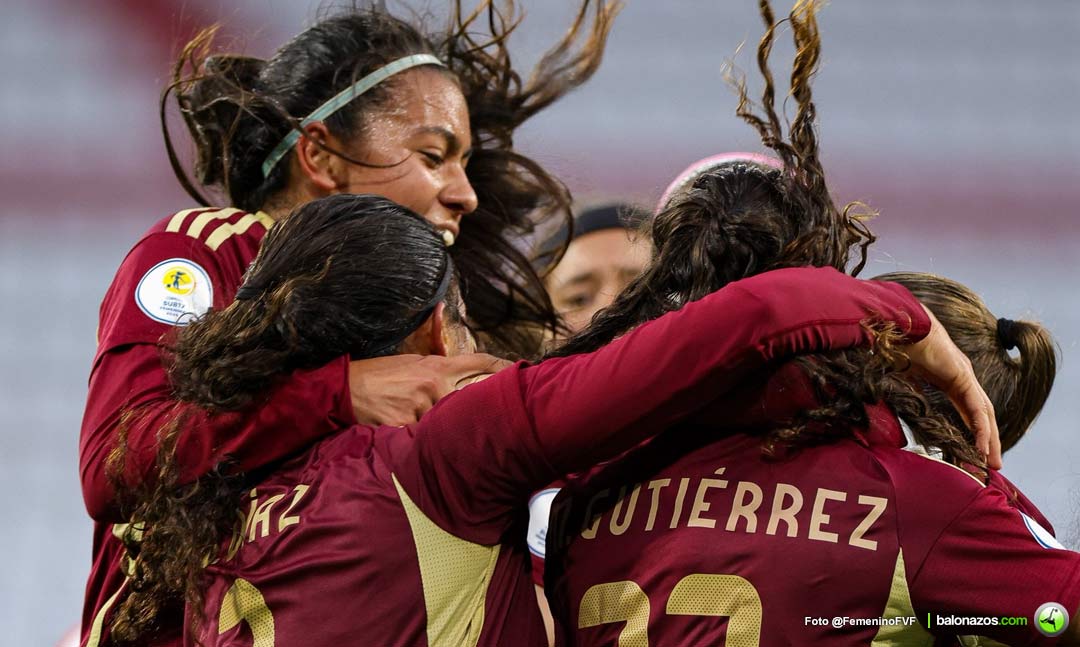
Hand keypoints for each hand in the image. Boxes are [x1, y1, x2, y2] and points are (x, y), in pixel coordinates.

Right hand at [347, 353, 510, 425]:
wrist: (346, 390)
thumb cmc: (379, 373)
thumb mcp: (410, 359)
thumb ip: (435, 356)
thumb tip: (443, 320)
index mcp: (436, 367)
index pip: (478, 362)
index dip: (500, 365)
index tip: (517, 369)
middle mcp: (433, 386)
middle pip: (470, 399)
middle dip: (476, 408)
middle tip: (489, 415)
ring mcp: (421, 408)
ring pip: (448, 422)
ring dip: (447, 427)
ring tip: (445, 429)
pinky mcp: (408, 428)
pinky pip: (427, 437)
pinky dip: (427, 439)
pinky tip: (425, 439)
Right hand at [900, 306, 1001, 468]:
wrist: (898, 326)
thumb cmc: (897, 346)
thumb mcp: (902, 378)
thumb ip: (907, 393)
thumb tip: (897, 411)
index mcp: (949, 379)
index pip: (967, 410)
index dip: (972, 430)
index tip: (973, 451)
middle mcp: (962, 378)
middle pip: (981, 414)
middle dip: (988, 440)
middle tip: (990, 464)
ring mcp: (965, 376)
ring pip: (984, 413)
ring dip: (990, 439)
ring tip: (991, 462)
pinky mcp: (962, 376)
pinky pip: (976, 407)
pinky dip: (981, 428)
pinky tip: (982, 446)